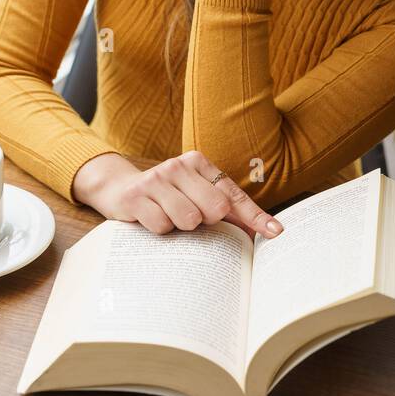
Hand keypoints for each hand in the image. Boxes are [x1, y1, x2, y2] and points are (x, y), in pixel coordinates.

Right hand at [73, 148, 283, 239]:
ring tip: (170, 217)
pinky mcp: (136, 197)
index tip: (276, 232)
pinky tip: (152, 219)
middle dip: (207, 221)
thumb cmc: (166, 196)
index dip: (255, 216)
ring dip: (182, 227)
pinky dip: (161, 230)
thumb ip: (226, 209)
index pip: (233, 193)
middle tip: (190, 217)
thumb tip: (262, 230)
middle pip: (214, 209)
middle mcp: (178, 166)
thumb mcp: (195, 194)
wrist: (119, 189)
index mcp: (198, 162)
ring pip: (189, 219)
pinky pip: (163, 226)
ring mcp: (156, 179)